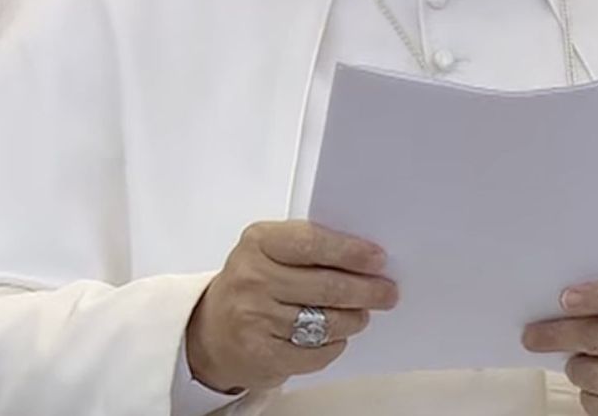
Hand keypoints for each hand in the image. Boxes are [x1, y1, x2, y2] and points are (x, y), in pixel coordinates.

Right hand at [185, 220, 397, 392]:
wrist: (210, 333)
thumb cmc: (252, 284)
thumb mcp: (270, 251)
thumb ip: (310, 246)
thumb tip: (365, 256)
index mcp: (259, 242)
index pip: (313, 242)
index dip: (351, 252)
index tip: (378, 259)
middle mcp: (253, 278)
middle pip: (326, 285)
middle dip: (366, 290)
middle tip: (387, 292)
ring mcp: (255, 318)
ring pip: (325, 321)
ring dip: (353, 319)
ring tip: (362, 315)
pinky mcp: (262, 355)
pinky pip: (315, 353)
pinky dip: (333, 345)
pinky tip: (335, 337)